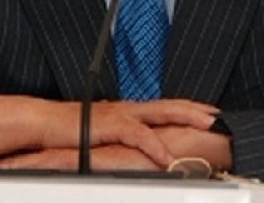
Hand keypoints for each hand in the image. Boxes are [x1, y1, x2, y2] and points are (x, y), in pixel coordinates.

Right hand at [0, 125, 232, 171]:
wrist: (45, 124)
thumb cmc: (69, 131)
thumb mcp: (101, 135)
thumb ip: (119, 139)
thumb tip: (133, 148)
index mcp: (127, 111)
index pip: (163, 106)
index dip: (186, 108)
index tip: (207, 112)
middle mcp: (128, 108)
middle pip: (169, 105)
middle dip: (195, 109)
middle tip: (217, 114)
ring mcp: (121, 114)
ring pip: (162, 113)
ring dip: (186, 118)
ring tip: (206, 125)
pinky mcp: (112, 126)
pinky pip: (140, 136)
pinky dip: (156, 147)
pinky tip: (168, 158)